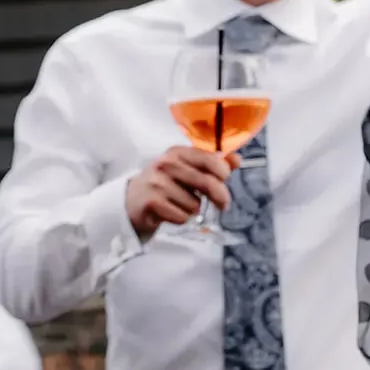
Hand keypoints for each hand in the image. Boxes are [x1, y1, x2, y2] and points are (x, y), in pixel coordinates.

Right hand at [124, 145, 239, 240]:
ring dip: (193, 209)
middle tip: (222, 204)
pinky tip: (171, 212)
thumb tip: (237, 159)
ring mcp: (156, 183)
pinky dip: (180, 218)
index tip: (224, 180)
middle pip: (208, 183)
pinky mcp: (151, 202)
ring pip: (195, 204)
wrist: (131, 199)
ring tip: (181, 204)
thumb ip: (212, 163)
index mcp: (176, 152)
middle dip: (220, 197)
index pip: (210, 160)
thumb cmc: (165, 183)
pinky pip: (182, 217)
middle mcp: (165, 164)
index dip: (223, 172)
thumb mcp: (187, 168)